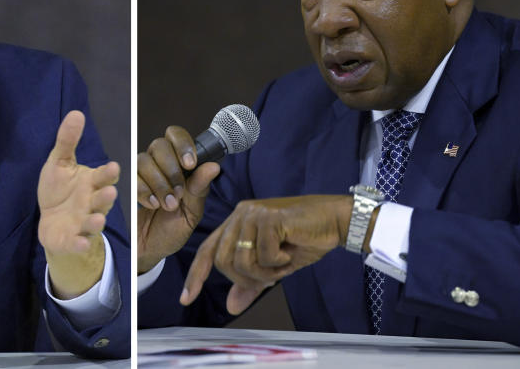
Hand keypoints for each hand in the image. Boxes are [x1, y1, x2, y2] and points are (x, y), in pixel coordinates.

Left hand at [38, 110, 119, 297]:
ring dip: (96, 222)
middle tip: (109, 193)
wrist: (51, 222)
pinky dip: (79, 244)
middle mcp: (92, 204)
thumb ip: (68, 141)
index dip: (108, 174)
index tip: (113, 167)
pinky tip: (80, 243)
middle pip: (102, 201)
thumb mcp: (59, 163)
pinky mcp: (72, 240)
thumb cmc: (59, 189)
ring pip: (94, 223)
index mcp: (92, 183)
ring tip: (97, 220)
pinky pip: (78, 243)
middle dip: (105, 198)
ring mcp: (84, 223)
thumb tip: (76, 112)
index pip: (104, 177)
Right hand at [136, 126, 220, 272]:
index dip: (183, 145)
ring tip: (166, 205)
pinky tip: (152, 205)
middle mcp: (159, 164)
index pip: (177, 136)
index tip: (189, 164)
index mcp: (179, 165)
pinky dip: (144, 191)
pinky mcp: (126, 183)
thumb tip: (214, 166)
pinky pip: (132, 176)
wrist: (148, 250)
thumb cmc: (171, 231)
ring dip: (158, 183)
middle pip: (160, 145)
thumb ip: (200, 189)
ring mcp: (141, 173)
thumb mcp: (191, 213)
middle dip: (171, 170)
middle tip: (178, 194)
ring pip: (145, 159)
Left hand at [180, 195, 351, 314]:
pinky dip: (279, 261)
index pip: (207, 251)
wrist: (334, 221)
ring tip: (282, 262)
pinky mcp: (269, 217)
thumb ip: (250, 283)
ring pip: (241, 260)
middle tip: (270, 276)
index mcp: (236, 222)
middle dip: (246, 278)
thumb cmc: (304, 239)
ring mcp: (253, 213)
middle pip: (224, 261)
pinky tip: (290, 250)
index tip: (185, 298)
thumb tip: (231, 306)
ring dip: (265, 272)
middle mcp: (240, 214)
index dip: (195, 276)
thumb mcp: (273, 267)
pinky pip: (263, 254)